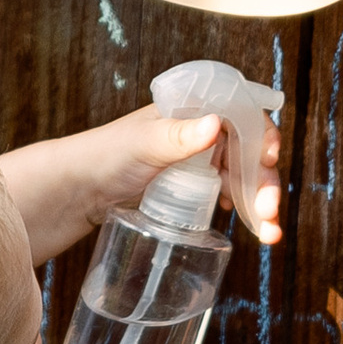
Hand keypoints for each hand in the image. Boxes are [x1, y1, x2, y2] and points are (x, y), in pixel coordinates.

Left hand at [0, 108, 280, 264]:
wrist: (72, 193)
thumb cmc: (101, 158)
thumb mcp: (140, 145)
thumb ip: (176, 136)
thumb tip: (215, 124)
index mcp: (191, 110)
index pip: (241, 114)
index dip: (262, 134)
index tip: (270, 157)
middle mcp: (199, 133)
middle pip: (247, 151)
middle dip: (265, 180)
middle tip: (271, 211)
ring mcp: (197, 162)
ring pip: (242, 177)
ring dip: (261, 201)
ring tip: (270, 233)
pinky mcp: (191, 190)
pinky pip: (228, 197)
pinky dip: (245, 212)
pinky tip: (254, 229)